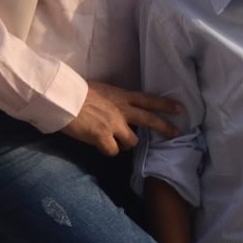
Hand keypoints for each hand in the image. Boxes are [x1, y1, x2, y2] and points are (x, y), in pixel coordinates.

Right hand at [61, 82, 179, 155]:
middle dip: (165, 128)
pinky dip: (108, 150)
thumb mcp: (101, 90)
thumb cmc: (76, 91)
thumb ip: (112, 101)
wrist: (63, 98)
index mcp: (121, 96)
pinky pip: (113, 151)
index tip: (180, 109)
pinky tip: (100, 146)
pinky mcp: (103, 138)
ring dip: (126, 144)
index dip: (165, 105)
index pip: (148, 100)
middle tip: (176, 134)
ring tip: (116, 143)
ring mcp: (114, 125)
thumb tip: (114, 110)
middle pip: (149, 120)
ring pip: (132, 142)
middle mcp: (122, 111)